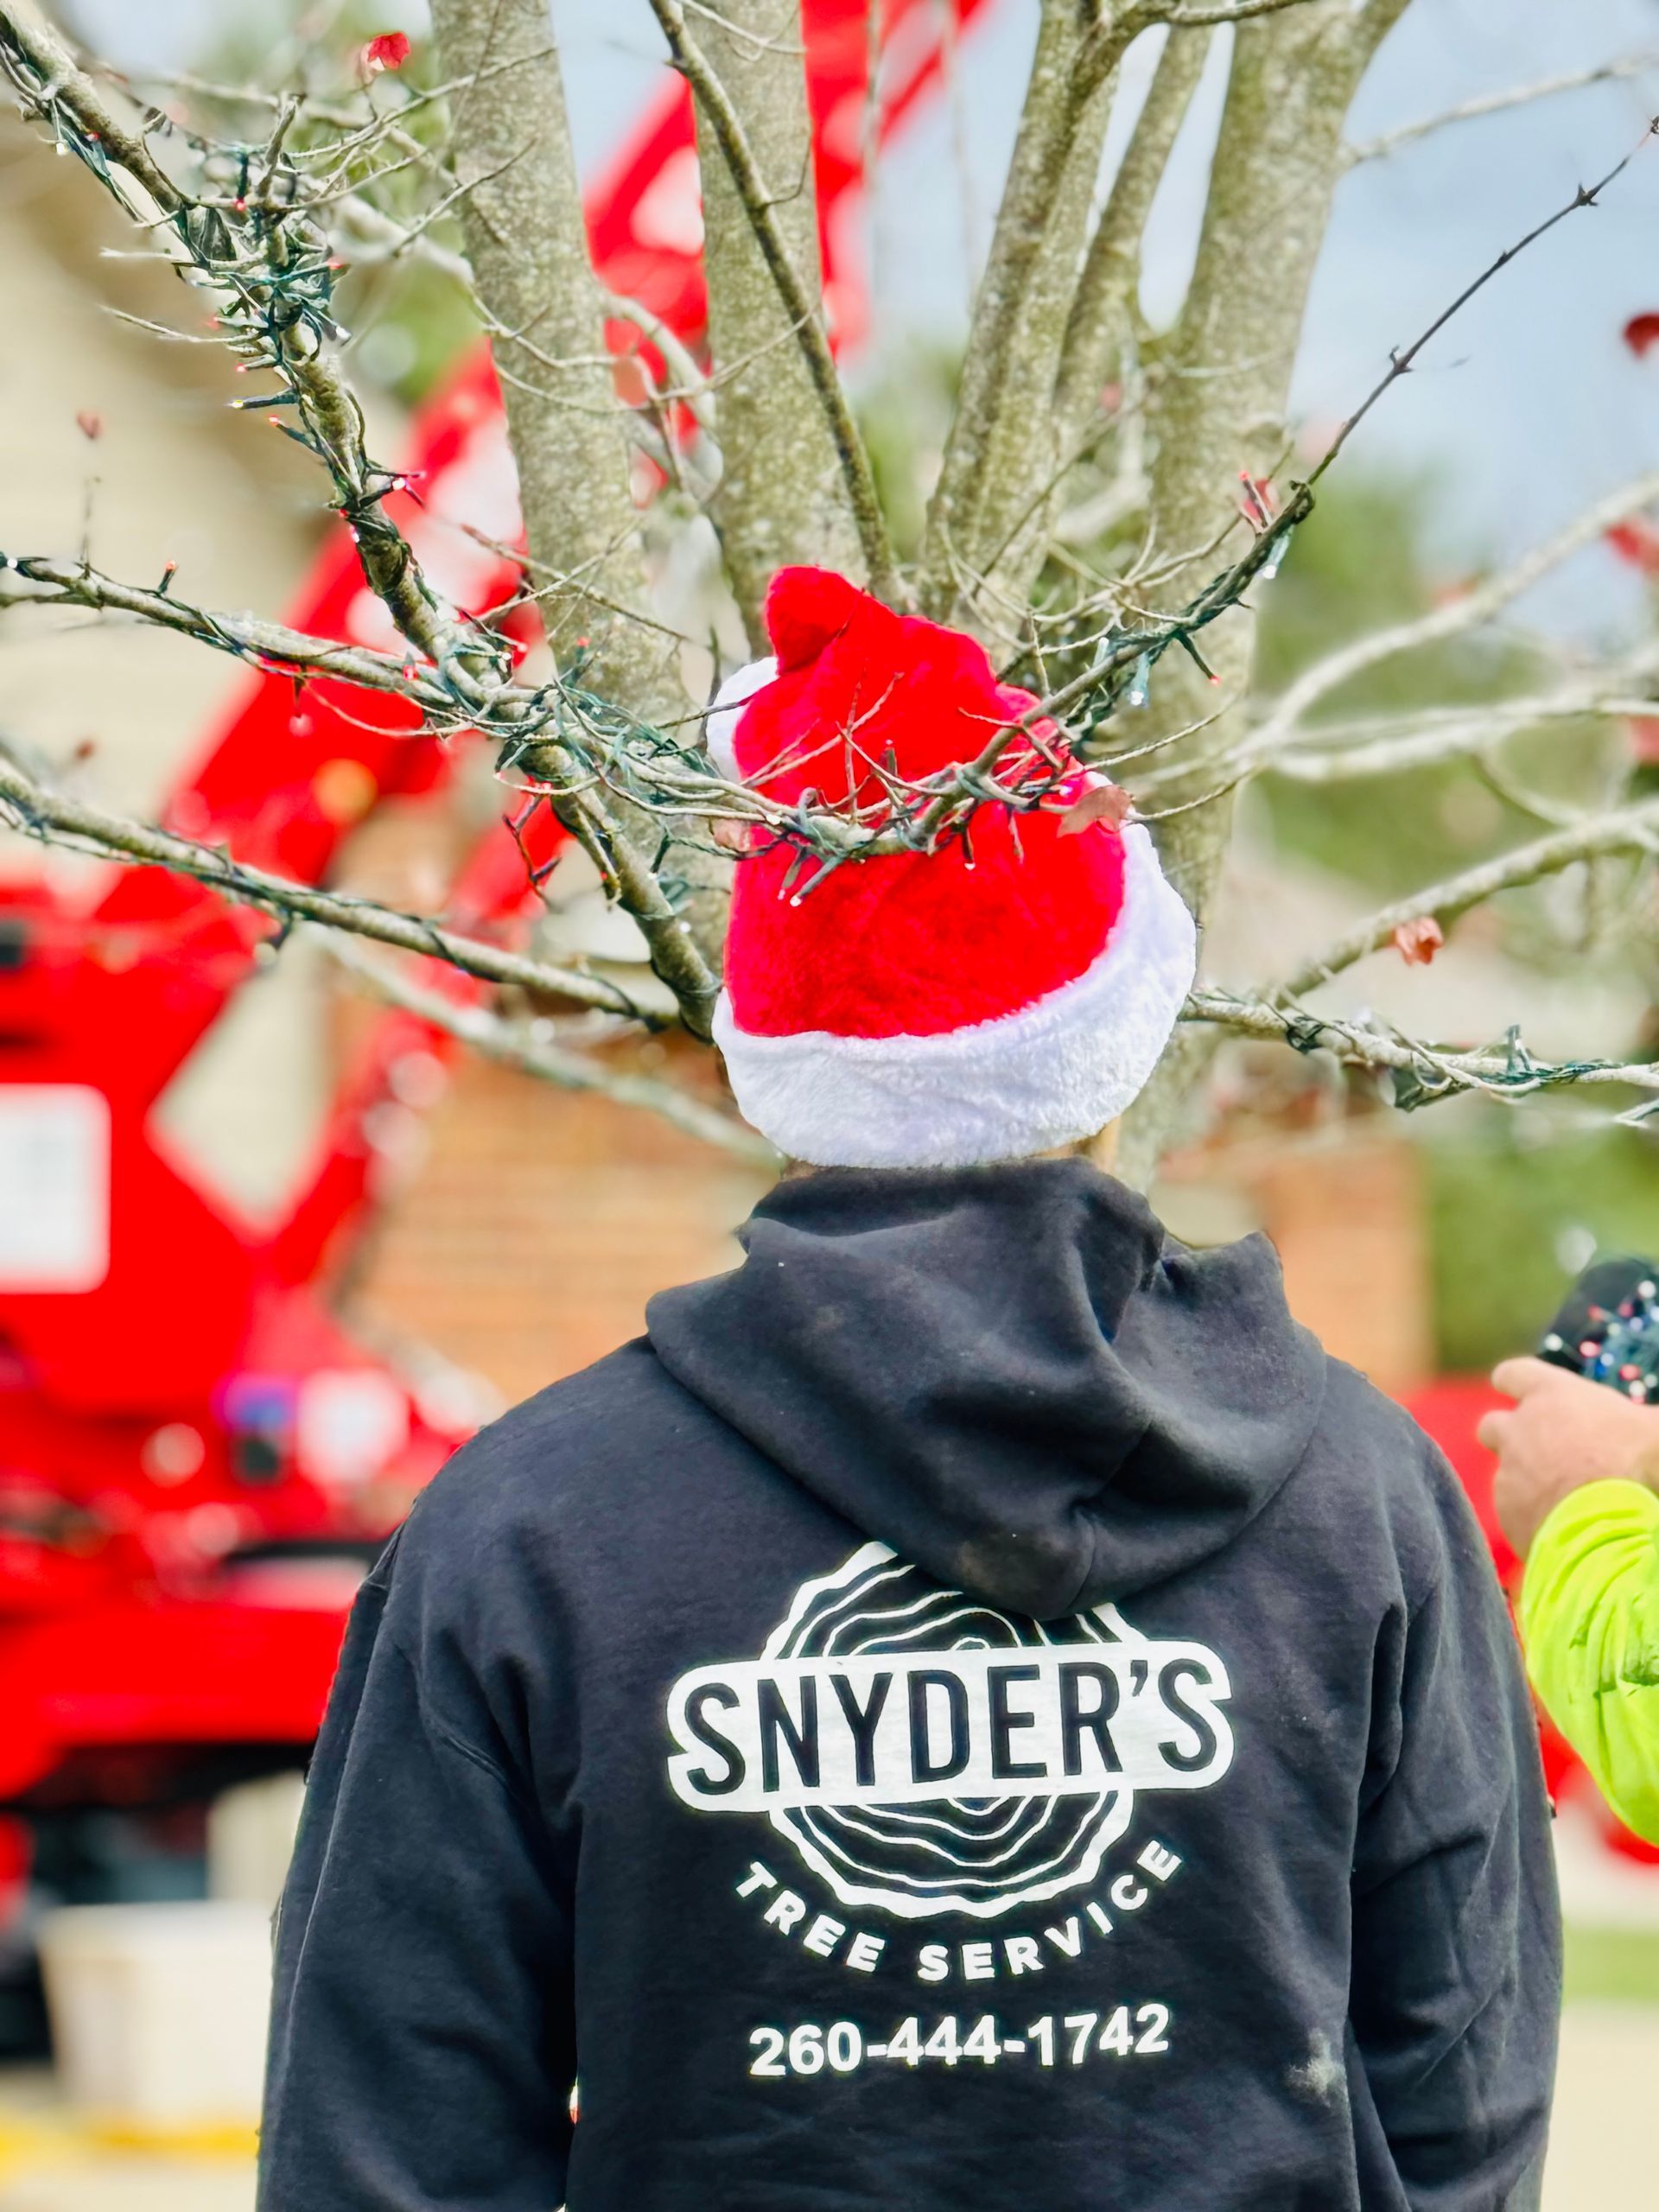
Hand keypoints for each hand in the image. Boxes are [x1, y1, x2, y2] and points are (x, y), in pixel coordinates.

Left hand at [1479, 1358, 1658, 1559]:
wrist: (1617, 1522)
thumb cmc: (1640, 1461)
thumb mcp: (1651, 1426)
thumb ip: (1639, 1419)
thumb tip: (1647, 1423)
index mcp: (1551, 1395)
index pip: (1513, 1374)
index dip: (1516, 1383)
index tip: (1525, 1394)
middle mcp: (1520, 1429)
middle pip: (1492, 1424)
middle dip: (1510, 1437)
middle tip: (1542, 1454)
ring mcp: (1508, 1473)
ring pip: (1504, 1474)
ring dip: (1526, 1483)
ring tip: (1565, 1500)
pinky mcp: (1508, 1514)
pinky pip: (1515, 1513)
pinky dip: (1533, 1518)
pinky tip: (1564, 1528)